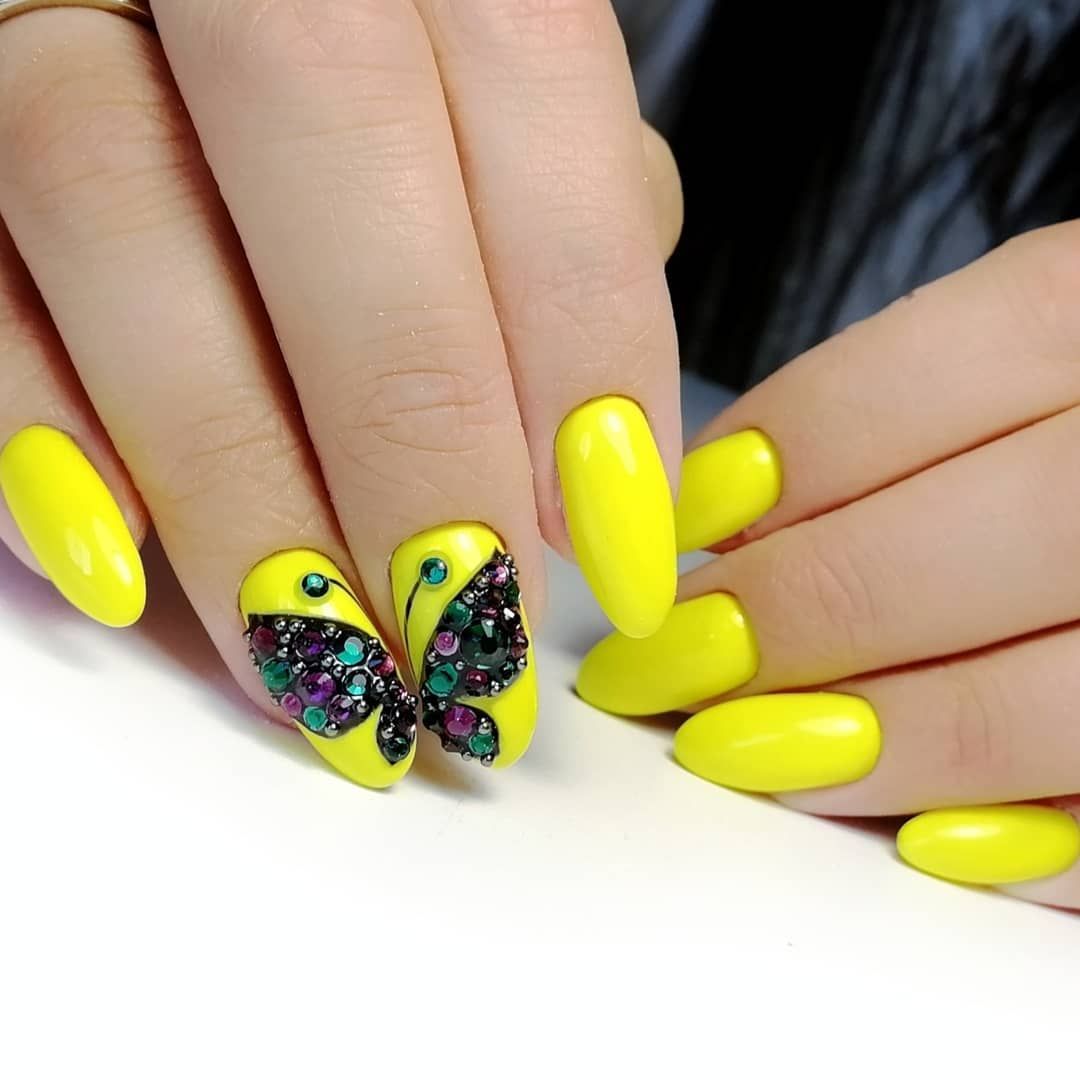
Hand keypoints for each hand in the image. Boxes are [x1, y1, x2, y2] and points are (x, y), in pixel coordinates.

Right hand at [0, 1, 682, 786]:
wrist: (187, 19)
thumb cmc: (391, 103)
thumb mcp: (500, 123)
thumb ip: (563, 228)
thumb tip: (596, 456)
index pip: (537, 89)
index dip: (590, 342)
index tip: (618, 554)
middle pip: (328, 139)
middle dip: (413, 430)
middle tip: (468, 639)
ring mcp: (59, 8)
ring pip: (111, 198)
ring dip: (233, 478)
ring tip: (327, 661)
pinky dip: (35, 428)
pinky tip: (119, 569)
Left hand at [579, 221, 1079, 909]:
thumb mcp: (1051, 353)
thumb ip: (918, 411)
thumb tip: (735, 517)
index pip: (960, 357)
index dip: (801, 446)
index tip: (686, 523)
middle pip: (1002, 534)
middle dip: (813, 609)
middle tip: (684, 660)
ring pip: (1070, 696)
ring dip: (896, 738)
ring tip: (753, 753)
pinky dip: (1036, 842)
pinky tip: (930, 843)